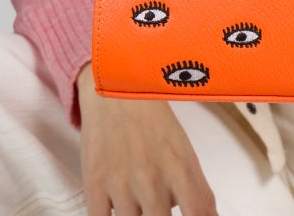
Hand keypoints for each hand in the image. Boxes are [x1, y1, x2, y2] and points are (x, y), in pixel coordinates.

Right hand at [76, 64, 218, 215]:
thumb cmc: (153, 121)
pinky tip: (117, 209)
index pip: (198, 215)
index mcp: (180, 169)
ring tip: (138, 204)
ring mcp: (121, 184)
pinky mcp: (95, 184)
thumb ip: (198, 190)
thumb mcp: (184, 151)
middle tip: (157, 208)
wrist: (114, 89)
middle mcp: (152, 180)